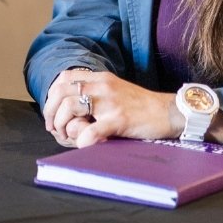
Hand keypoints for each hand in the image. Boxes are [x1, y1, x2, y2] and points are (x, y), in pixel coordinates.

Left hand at [42, 68, 177, 147]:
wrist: (171, 112)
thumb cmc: (142, 107)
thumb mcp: (116, 91)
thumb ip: (95, 94)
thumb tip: (70, 107)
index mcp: (101, 78)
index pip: (65, 78)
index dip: (52, 94)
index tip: (53, 111)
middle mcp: (103, 86)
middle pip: (61, 92)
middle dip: (50, 111)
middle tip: (53, 127)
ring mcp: (111, 102)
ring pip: (70, 107)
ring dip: (61, 123)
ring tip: (65, 135)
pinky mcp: (120, 119)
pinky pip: (93, 130)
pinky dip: (83, 139)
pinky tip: (82, 145)